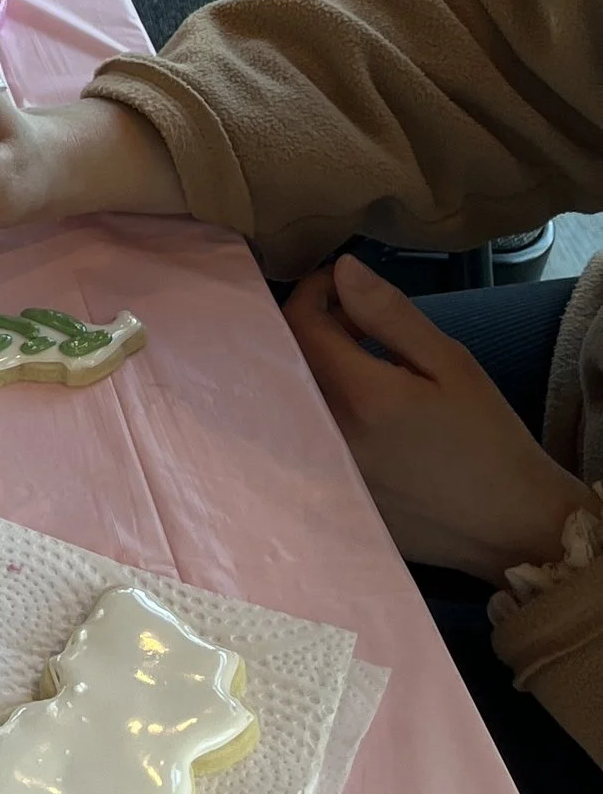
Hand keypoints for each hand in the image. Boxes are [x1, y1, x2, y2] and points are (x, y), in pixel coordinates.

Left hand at [286, 257, 594, 582]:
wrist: (507, 524)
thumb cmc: (486, 438)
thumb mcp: (450, 364)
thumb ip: (390, 314)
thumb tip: (342, 269)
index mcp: (358, 396)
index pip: (300, 325)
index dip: (312, 293)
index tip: (337, 283)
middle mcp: (325, 434)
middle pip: (286, 360)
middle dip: (310, 328)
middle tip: (353, 321)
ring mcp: (319, 470)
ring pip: (288, 398)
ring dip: (311, 368)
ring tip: (358, 361)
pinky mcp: (323, 495)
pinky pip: (299, 436)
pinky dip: (315, 408)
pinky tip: (354, 409)